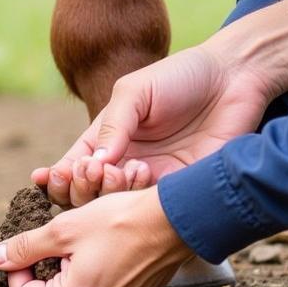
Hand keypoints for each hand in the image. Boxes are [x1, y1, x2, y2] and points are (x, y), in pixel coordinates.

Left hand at [0, 188, 192, 286]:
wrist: (176, 221)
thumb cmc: (120, 221)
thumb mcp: (63, 229)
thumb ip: (24, 247)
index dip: (16, 269)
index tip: (27, 245)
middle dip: (42, 270)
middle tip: (55, 241)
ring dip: (65, 271)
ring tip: (79, 243)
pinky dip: (87, 275)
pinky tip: (99, 251)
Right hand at [33, 45, 273, 206]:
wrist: (234, 79)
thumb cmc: (180, 77)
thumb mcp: (135, 92)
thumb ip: (112, 126)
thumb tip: (94, 164)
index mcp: (107, 139)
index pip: (73, 167)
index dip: (58, 178)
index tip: (53, 176)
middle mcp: (126, 164)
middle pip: (89, 195)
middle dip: (83, 188)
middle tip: (96, 171)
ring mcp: (152, 180)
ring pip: (117, 207)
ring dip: (110, 194)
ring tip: (120, 171)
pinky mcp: (181, 190)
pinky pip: (153, 209)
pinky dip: (141, 201)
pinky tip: (144, 175)